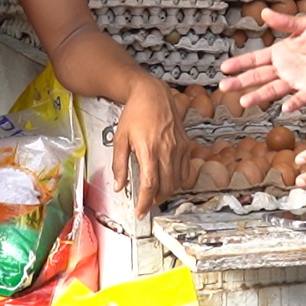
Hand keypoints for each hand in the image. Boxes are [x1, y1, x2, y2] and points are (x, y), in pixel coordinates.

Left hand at [113, 76, 187, 216]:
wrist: (152, 93)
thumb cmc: (135, 113)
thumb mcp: (120, 138)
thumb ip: (119, 165)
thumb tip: (119, 186)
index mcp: (149, 150)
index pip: (150, 185)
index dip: (145, 202)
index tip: (140, 212)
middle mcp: (167, 150)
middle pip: (166, 187)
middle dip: (156, 200)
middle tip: (146, 203)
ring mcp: (179, 147)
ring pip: (178, 181)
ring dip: (167, 191)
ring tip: (155, 192)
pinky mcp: (185, 144)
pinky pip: (186, 169)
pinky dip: (178, 179)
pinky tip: (168, 178)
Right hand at [218, 10, 305, 112]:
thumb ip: (286, 22)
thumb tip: (265, 12)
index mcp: (281, 52)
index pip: (256, 59)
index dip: (240, 63)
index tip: (223, 68)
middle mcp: (285, 69)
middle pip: (259, 77)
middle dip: (241, 82)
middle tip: (224, 88)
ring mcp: (297, 81)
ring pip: (273, 90)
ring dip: (259, 96)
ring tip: (243, 103)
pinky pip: (301, 99)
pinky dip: (292, 103)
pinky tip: (283, 108)